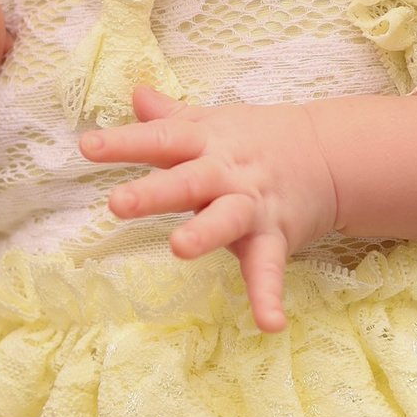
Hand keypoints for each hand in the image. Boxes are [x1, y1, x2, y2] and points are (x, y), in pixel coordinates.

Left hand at [80, 84, 339, 332]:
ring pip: (226, 219)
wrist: (328, 155)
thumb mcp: (212, 121)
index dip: (124, 142)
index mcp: (204, 143)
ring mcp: (251, 207)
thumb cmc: (254, 140)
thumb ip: (169, 116)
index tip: (87, 146)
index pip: (161, 138)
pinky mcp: (274, 238)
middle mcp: (225, 173)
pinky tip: (269, 324)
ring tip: (180, 248)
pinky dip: (269, 296)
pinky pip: (270, 268)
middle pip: (188, 180)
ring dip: (205, 233)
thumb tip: (135, 93)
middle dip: (155, 191)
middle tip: (118, 202)